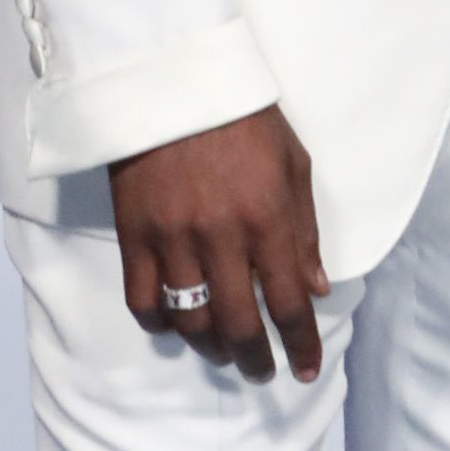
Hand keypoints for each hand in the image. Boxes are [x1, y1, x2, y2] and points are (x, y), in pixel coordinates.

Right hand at [109, 106, 327, 382]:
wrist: (173, 78)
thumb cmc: (244, 117)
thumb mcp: (293, 165)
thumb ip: (304, 231)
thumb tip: (316, 288)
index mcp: (268, 220)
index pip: (290, 304)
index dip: (300, 345)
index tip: (304, 369)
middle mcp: (221, 238)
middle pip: (238, 325)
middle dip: (254, 360)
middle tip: (261, 372)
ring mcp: (172, 239)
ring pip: (189, 320)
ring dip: (209, 347)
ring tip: (222, 351)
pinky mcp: (134, 234)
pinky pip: (142, 299)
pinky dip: (159, 322)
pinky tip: (174, 325)